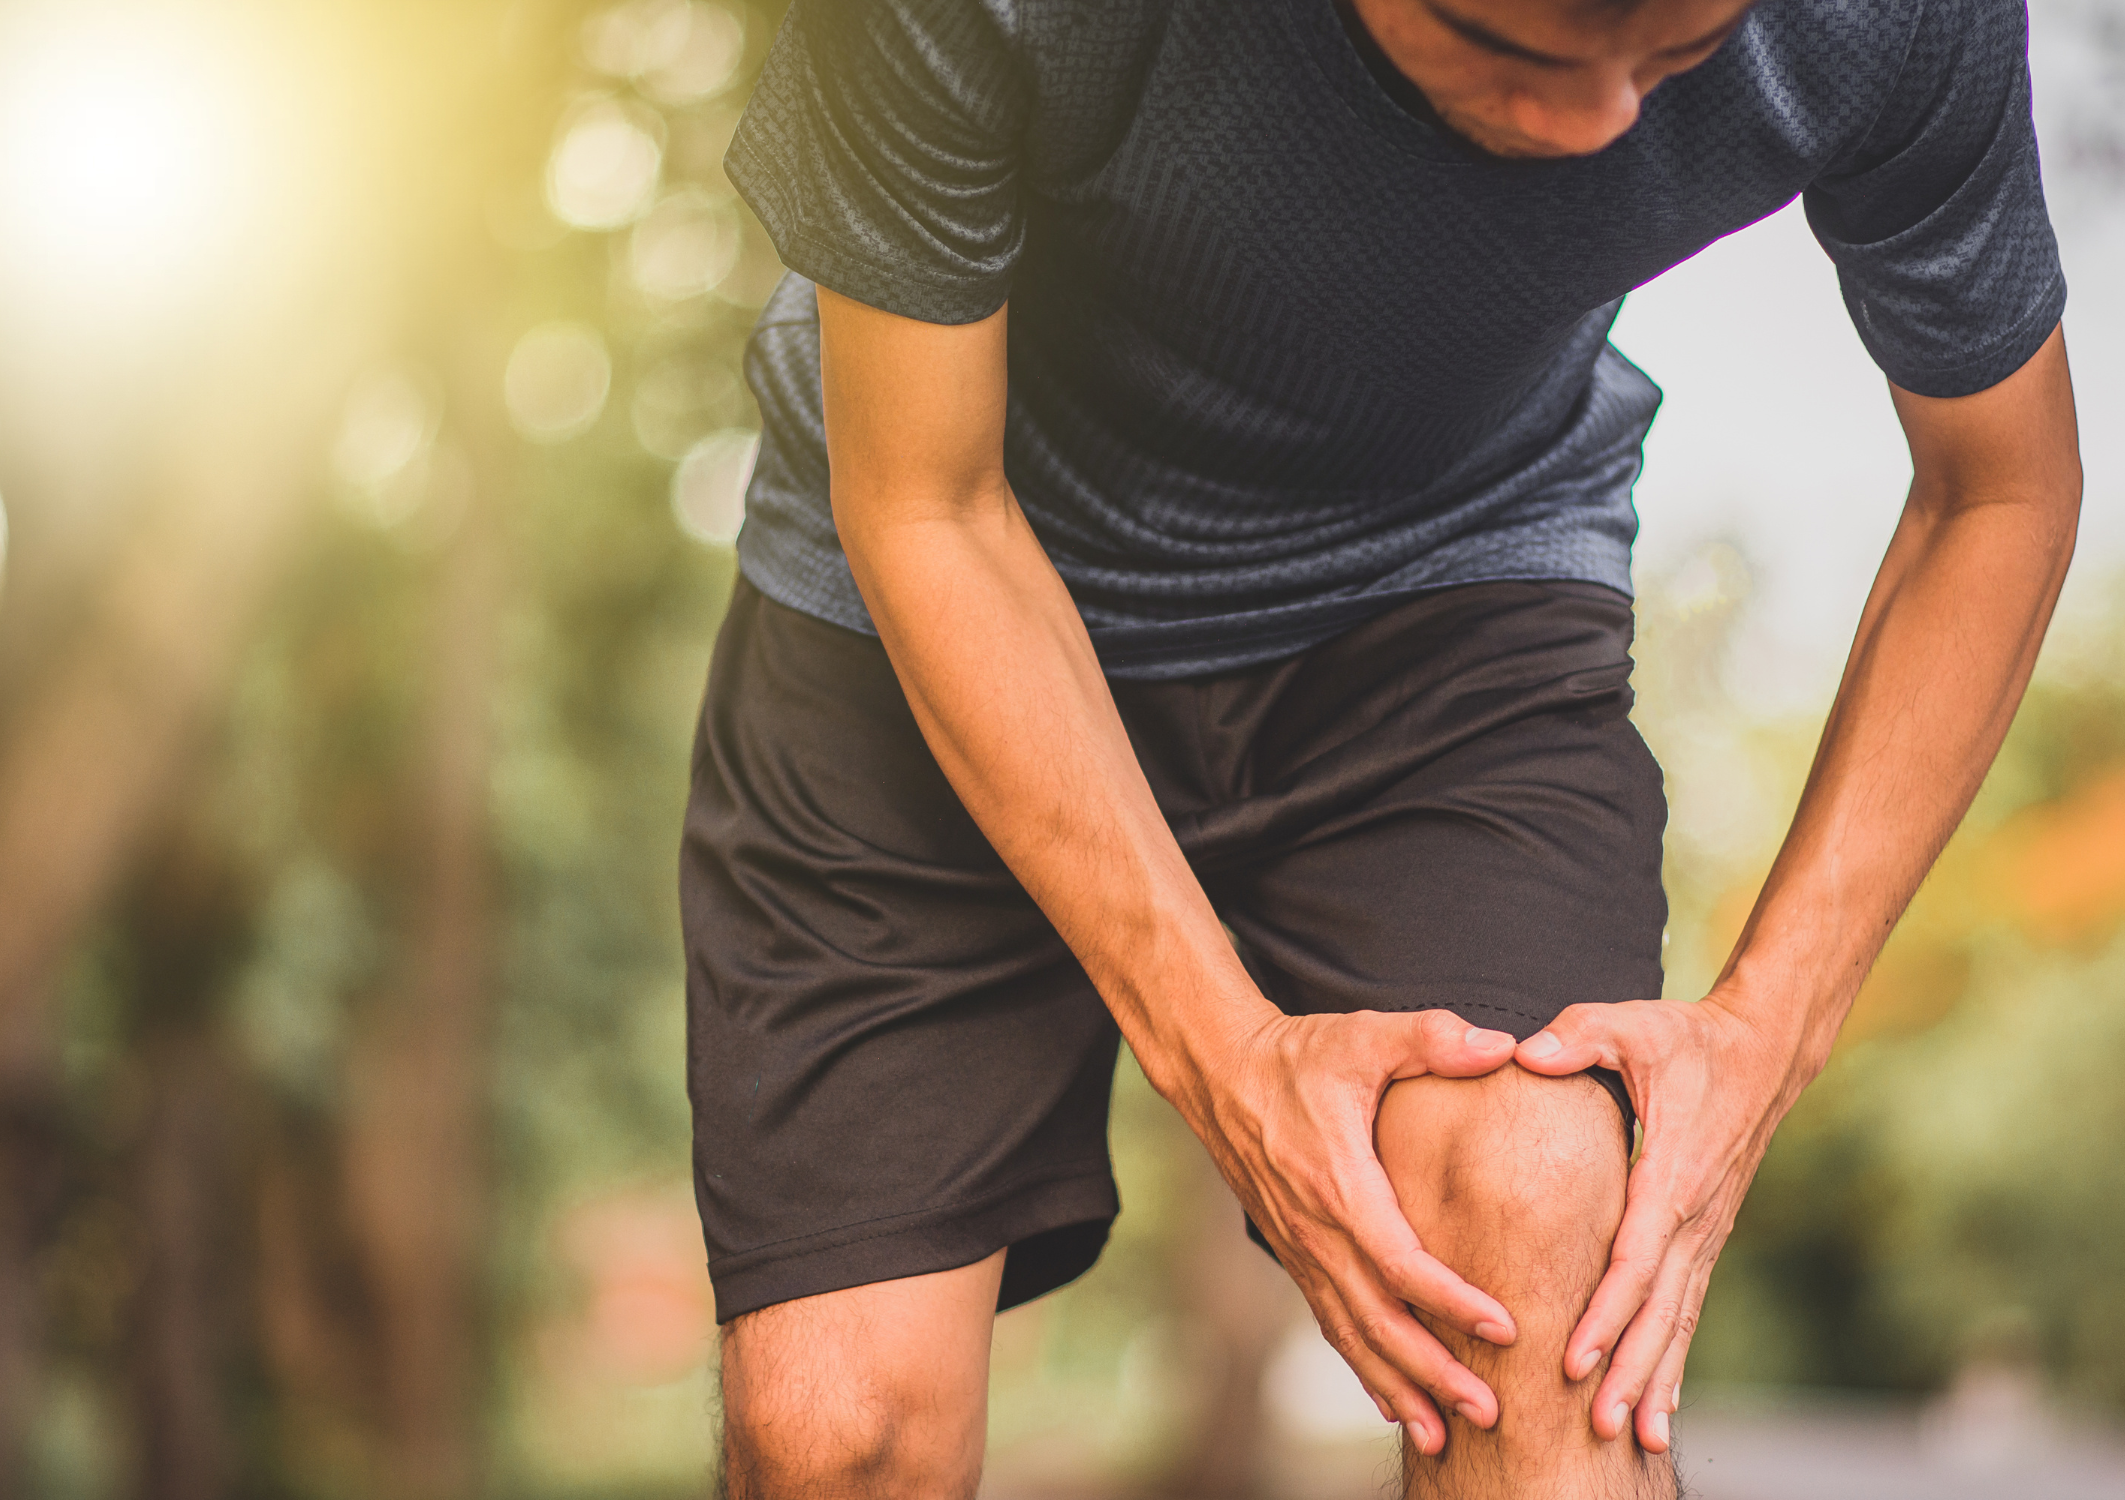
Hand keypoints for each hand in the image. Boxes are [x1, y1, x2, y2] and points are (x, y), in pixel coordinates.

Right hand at [1182, 1007, 1519, 1453]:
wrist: (1219, 1072)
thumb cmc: (1299, 1053)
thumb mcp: (1364, 1034)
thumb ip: (1432, 1039)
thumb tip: (1502, 1046)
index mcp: (1339, 1184)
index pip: (1400, 1261)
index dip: (1452, 1300)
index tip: (1504, 1327)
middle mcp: (1316, 1229)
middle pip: (1377, 1319)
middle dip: (1432, 1372)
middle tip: (1489, 1411)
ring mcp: (1301, 1247)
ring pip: (1351, 1334)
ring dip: (1398, 1387)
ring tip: (1444, 1436)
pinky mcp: (1295, 1252)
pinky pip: (1330, 1321)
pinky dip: (1363, 1367)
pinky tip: (1392, 1403)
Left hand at [1514, 993, 1796, 1452]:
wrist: (1763, 1049)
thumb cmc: (1686, 1037)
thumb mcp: (1629, 1023)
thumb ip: (1578, 1035)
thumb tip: (1528, 1053)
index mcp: (1672, 1173)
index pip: (1636, 1257)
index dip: (1605, 1311)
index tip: (1573, 1357)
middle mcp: (1696, 1214)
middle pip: (1660, 1307)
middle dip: (1629, 1367)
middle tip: (1600, 1424)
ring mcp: (1707, 1229)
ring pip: (1679, 1316)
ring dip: (1655, 1375)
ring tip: (1635, 1435)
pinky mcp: (1706, 1233)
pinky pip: (1688, 1303)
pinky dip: (1673, 1353)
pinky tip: (1661, 1401)